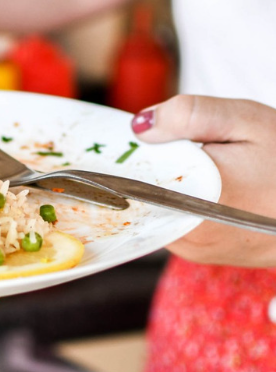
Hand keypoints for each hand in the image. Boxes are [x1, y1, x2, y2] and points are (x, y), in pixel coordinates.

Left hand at [132, 94, 275, 266]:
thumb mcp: (248, 122)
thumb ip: (191, 115)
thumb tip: (140, 126)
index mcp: (197, 200)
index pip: (130, 181)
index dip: (125, 158)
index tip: (126, 141)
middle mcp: (190, 234)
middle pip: (138, 195)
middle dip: (149, 168)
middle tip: (175, 147)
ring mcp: (194, 250)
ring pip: (152, 209)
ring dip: (163, 185)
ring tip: (199, 166)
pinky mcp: (202, 255)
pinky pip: (171, 222)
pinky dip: (177, 202)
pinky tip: (203, 186)